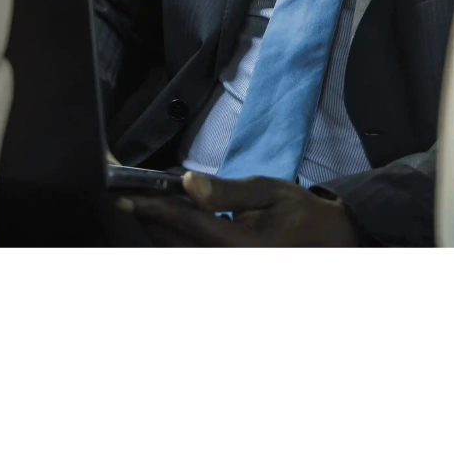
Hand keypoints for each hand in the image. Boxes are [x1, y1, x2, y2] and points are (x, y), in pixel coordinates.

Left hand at [117, 173, 360, 247]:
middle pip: (172, 245)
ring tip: (145, 207)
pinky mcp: (226, 265)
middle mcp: (229, 265)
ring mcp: (226, 268)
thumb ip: (226, 191)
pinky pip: (190, 255)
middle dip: (149, 220)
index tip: (124, 196)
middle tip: (129, 196)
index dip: (151, 208)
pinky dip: (175, 240)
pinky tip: (171, 224)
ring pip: (177, 254)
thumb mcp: (270, 192)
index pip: (185, 224)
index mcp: (241, 248)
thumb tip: (187, 184)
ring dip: (159, 231)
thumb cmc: (301, 214)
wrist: (329, 243)